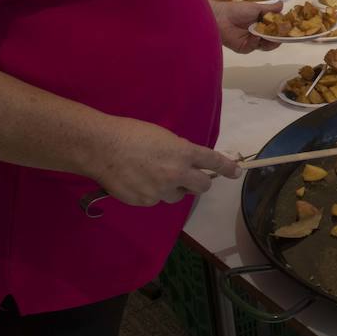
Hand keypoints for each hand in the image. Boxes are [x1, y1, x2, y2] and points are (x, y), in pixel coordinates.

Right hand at [89, 116, 241, 206]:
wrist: (101, 148)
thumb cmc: (131, 134)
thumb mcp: (163, 137)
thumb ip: (179, 151)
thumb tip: (186, 162)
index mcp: (183, 153)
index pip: (213, 161)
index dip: (227, 167)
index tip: (236, 172)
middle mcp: (177, 174)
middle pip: (202, 186)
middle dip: (199, 182)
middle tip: (189, 177)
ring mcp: (161, 191)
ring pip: (178, 196)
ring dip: (173, 188)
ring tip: (153, 175)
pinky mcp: (145, 202)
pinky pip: (156, 200)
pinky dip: (152, 193)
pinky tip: (138, 181)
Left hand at [212, 0, 281, 53]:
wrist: (220, 16)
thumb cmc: (237, 10)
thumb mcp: (256, 8)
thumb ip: (270, 9)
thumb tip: (282, 4)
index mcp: (262, 25)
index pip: (276, 30)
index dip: (283, 29)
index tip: (290, 27)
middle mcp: (258, 34)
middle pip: (273, 40)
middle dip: (279, 37)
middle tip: (283, 33)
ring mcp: (252, 42)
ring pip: (266, 46)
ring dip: (270, 41)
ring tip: (271, 36)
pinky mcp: (244, 48)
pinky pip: (254, 47)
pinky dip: (256, 42)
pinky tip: (255, 36)